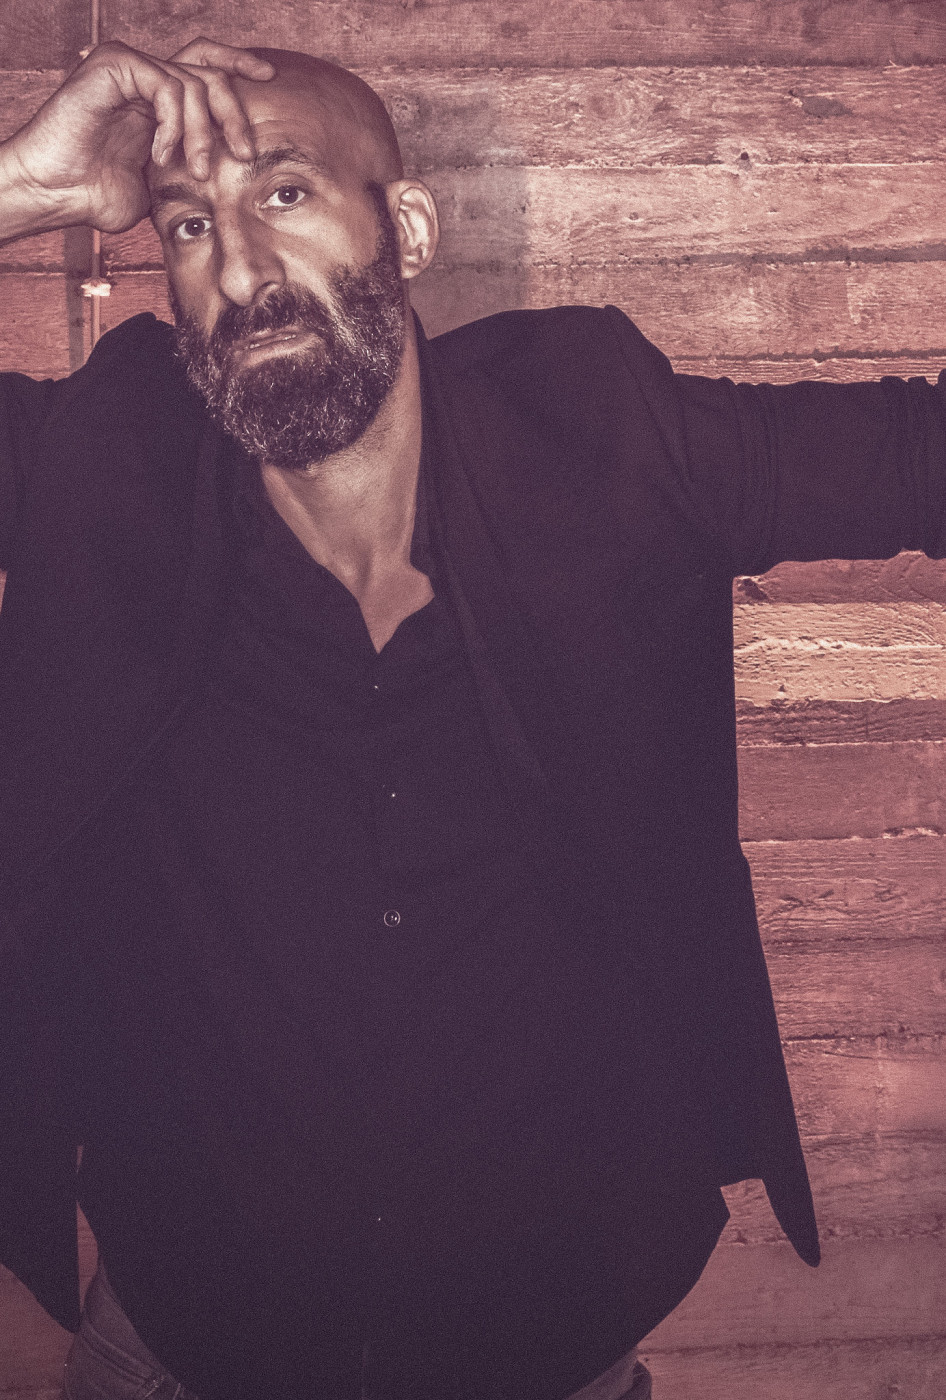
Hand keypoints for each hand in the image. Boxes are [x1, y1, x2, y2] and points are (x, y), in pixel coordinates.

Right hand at [0, 38, 274, 235]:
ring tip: (198, 171)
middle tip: (245, 152)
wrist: (54, 193)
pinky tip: (162, 154)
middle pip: (209, 68)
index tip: (271, 79)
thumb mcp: (160, 187)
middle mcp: (144, 74)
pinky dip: (173, 123)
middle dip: (235, 111)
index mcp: (156, 97)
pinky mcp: (113, 65)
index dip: (239, 66)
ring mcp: (128, 66)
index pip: (206, 66)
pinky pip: (166, 84)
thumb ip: (189, 169)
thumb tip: (230, 180)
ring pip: (191, 83)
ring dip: (203, 133)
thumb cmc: (95, 195)